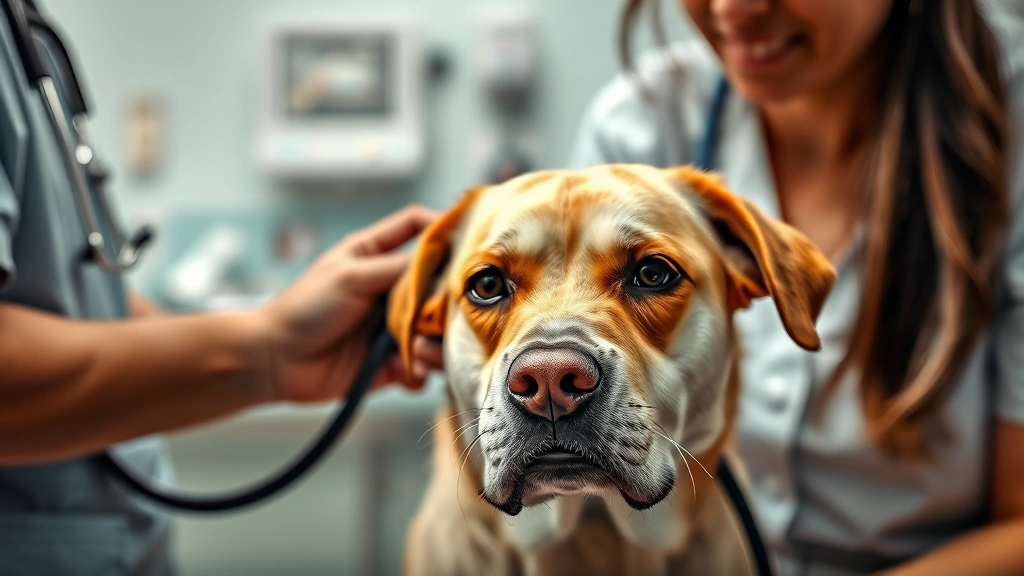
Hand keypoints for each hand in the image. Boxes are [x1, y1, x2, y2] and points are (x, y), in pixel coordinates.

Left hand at [257, 205, 438, 402]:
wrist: (275, 361)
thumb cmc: (305, 308)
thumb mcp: (351, 276)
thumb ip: (399, 267)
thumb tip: (444, 257)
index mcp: (376, 255)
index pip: (417, 228)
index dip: (442, 226)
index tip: (468, 237)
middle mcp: (390, 288)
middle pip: (438, 283)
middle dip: (448, 297)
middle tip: (452, 309)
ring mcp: (393, 326)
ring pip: (436, 329)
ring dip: (435, 341)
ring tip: (419, 349)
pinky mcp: (393, 362)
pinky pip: (422, 367)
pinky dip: (420, 370)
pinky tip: (406, 371)